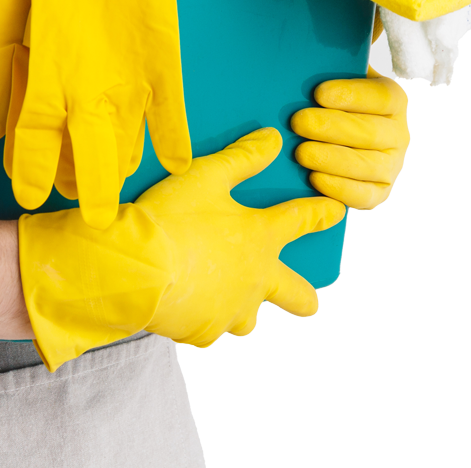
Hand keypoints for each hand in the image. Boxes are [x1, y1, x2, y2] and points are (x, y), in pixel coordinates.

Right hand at [18, 128, 344, 370]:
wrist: (134, 267)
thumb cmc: (171, 218)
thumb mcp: (206, 176)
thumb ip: (242, 158)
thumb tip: (273, 140)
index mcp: (261, 239)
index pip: (301, 221)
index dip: (321, 214)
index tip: (336, 212)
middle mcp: (256, 282)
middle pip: (298, 296)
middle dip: (303, 295)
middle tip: (305, 295)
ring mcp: (231, 312)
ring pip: (248, 317)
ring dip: (240, 304)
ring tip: (221, 289)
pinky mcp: (202, 331)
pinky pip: (207, 324)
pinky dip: (198, 311)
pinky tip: (179, 294)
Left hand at [290, 68, 409, 208]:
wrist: (333, 128)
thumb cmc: (329, 96)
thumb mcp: (337, 72)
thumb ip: (337, 56)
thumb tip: (330, 31)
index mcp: (393, 99)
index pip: (380, 97)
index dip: (351, 95)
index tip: (318, 92)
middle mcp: (399, 133)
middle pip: (372, 133)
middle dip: (332, 128)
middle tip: (299, 122)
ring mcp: (392, 165)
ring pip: (370, 166)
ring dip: (334, 160)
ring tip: (301, 152)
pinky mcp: (379, 191)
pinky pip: (365, 196)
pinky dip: (341, 190)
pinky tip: (314, 179)